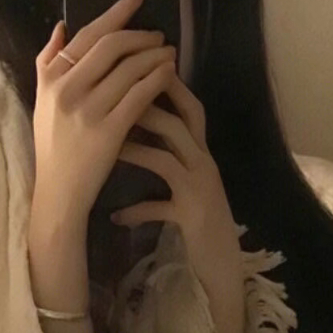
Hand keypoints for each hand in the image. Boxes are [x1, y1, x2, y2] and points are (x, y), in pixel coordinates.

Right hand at [31, 0, 176, 230]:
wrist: (59, 191)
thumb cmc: (53, 146)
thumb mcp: (41, 101)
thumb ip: (47, 62)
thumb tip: (61, 26)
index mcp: (51, 78)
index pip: (86, 35)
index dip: (115, 13)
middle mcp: (67, 89)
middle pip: (110, 46)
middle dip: (141, 34)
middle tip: (160, 34)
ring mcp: (88, 110)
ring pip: (129, 68)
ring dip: (155, 55)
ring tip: (169, 52)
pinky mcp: (109, 131)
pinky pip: (140, 95)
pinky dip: (157, 79)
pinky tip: (169, 73)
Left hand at [111, 75, 246, 332]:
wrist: (223, 265)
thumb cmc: (199, 219)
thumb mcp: (185, 183)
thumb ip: (168, 156)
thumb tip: (134, 130)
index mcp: (201, 153)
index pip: (190, 108)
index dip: (168, 86)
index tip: (136, 68)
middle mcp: (204, 164)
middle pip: (181, 123)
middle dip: (151, 106)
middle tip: (117, 94)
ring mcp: (200, 189)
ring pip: (168, 158)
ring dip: (138, 147)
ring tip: (110, 143)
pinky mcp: (193, 217)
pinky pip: (160, 207)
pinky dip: (137, 210)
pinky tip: (116, 216)